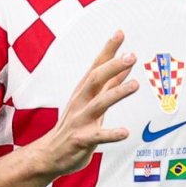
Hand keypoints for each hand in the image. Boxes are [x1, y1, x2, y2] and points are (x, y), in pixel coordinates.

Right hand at [32, 31, 138, 176]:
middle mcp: (81, 101)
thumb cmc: (76, 124)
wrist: (51, 153)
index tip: (120, 32)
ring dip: (116, 93)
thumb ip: (111, 82)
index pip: (97, 65)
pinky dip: (112, 134)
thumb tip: (127, 64)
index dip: (108, 49)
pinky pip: (98, 135)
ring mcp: (80, 120)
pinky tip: (126, 132)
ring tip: (134, 85)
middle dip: (112, 66)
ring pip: (98, 103)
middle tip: (131, 56)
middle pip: (95, 79)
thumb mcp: (93, 99)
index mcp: (84, 90)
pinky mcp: (82, 139)